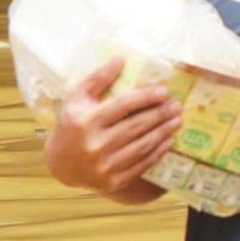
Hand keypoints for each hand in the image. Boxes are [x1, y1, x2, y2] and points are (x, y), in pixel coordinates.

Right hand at [44, 57, 182, 194]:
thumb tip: (120, 59)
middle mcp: (95, 144)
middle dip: (160, 114)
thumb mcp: (77, 98)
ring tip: (177, 120)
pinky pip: (141, 164)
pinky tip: (168, 140)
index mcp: (86, 121)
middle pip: (136, 126)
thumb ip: (97, 78)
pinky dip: (157, 152)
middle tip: (177, 105)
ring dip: (163, 132)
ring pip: (142, 146)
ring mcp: (105, 166)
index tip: (164, 90)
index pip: (122, 105)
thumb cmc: (72, 124)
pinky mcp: (114, 181)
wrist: (62, 164)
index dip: (145, 97)